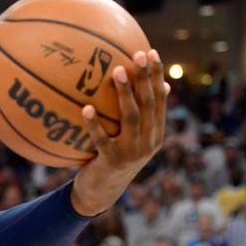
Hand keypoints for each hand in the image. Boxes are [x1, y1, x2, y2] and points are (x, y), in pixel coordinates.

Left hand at [71, 49, 167, 216]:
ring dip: (124, 93)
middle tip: (137, 54)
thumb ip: (136, 116)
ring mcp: (132, 152)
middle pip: (149, 103)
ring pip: (131, 117)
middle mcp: (148, 141)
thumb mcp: (127, 139)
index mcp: (154, 132)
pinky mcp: (112, 161)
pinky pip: (102, 139)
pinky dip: (94, 124)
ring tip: (115, 71)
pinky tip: (86, 108)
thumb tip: (145, 88)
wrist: (99, 194)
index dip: (156, 75)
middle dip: (145, 77)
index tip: (151, 52)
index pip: (159, 98)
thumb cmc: (110, 160)